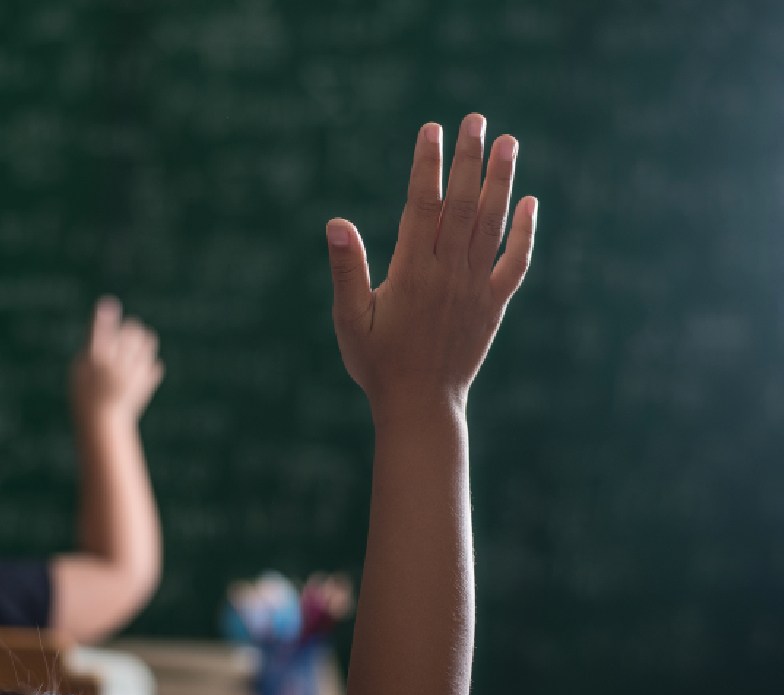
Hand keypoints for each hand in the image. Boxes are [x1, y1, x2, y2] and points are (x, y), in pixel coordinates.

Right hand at [71, 297, 163, 420]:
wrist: (103, 423)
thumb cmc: (85, 393)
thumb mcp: (80, 369)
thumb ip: (93, 344)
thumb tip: (107, 316)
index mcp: (95, 361)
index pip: (99, 333)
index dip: (103, 318)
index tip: (108, 305)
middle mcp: (116, 365)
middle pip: (131, 331)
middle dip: (128, 329)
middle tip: (123, 336)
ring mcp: (134, 374)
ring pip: (148, 341)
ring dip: (141, 340)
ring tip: (132, 349)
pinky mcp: (147, 381)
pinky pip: (154, 363)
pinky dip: (146, 365)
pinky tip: (135, 373)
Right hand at [326, 113, 536, 409]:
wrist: (420, 405)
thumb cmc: (376, 363)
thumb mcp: (348, 318)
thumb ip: (346, 269)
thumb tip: (336, 224)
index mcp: (413, 272)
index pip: (423, 205)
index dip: (428, 164)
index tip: (431, 129)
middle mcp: (449, 273)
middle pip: (464, 203)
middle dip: (469, 158)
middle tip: (475, 118)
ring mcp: (476, 288)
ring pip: (493, 223)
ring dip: (502, 180)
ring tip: (508, 141)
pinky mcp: (493, 305)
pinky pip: (515, 262)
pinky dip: (525, 231)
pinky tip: (529, 202)